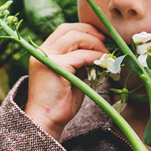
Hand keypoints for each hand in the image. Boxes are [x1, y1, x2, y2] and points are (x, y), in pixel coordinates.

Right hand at [25, 23, 106, 139]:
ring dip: (94, 43)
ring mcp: (48, 58)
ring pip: (75, 38)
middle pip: (69, 30)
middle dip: (91, 32)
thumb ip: (79, 61)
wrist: (46, 121)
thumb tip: (98, 51)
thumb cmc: (60, 102)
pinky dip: (95, 56)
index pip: (64, 30)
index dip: (84, 29)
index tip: (100, 36)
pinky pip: (81, 55)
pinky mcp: (56, 66)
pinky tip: (103, 62)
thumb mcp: (71, 75)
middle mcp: (43, 51)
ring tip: (106, 54)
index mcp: (44, 52)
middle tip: (107, 41)